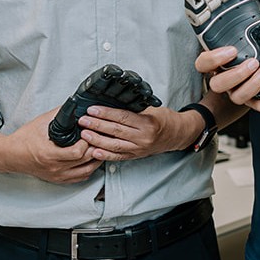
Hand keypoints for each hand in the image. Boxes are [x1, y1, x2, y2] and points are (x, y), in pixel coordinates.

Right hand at [1, 110, 103, 183]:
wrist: (10, 155)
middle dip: (95, 148)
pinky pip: (80, 178)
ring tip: (97, 148)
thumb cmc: (23, 140)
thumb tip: (74, 105)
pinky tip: (90, 160)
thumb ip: (59, 114)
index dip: (86, 142)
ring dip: (95, 160)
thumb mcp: (40, 123)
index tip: (88, 133)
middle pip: (85, 162)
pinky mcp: (58, 179)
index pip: (77, 153)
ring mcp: (57, 175)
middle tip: (98, 138)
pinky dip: (88, 169)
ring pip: (86, 172)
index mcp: (49, 154)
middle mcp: (54, 168)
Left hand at [77, 104, 202, 159]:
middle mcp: (143, 138)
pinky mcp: (136, 156)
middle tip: (83, 120)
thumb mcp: (151, 109)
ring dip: (97, 140)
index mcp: (147, 123)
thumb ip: (133, 108)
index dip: (105, 113)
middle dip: (97, 125)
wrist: (177, 135)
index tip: (92, 110)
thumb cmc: (163, 119)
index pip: (122, 117)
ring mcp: (139, 149)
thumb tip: (111, 103)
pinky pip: (118, 157)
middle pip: (116, 131)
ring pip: (114, 145)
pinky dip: (105, 155)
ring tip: (84, 134)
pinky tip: (94, 152)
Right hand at [195, 45, 259, 112]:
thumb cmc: (258, 45)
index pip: (202, 64)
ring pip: (238, 97)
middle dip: (236, 75)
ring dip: (254, 84)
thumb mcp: (257, 29)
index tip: (232, 50)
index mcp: (219, 60)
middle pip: (217, 84)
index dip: (213, 59)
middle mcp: (225, 78)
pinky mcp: (255, 102)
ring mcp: (238, 92)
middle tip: (254, 62)